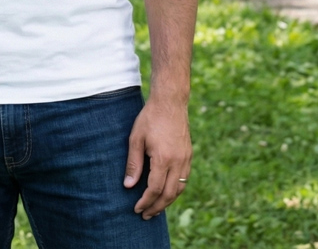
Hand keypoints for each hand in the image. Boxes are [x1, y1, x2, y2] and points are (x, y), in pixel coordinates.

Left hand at [124, 98, 191, 219]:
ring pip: (179, 188)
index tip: (137, 209)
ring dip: (167, 201)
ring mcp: (186, 159)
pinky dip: (175, 189)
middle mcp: (178, 162)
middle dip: (157, 207)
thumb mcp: (136, 138)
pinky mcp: (189, 155)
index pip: (154, 189)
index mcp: (163, 159)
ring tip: (156, 207)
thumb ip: (134, 163)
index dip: (145, 201)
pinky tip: (167, 191)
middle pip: (168, 194)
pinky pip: (184, 179)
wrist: (170, 102)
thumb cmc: (150, 118)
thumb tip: (128, 186)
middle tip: (146, 215)